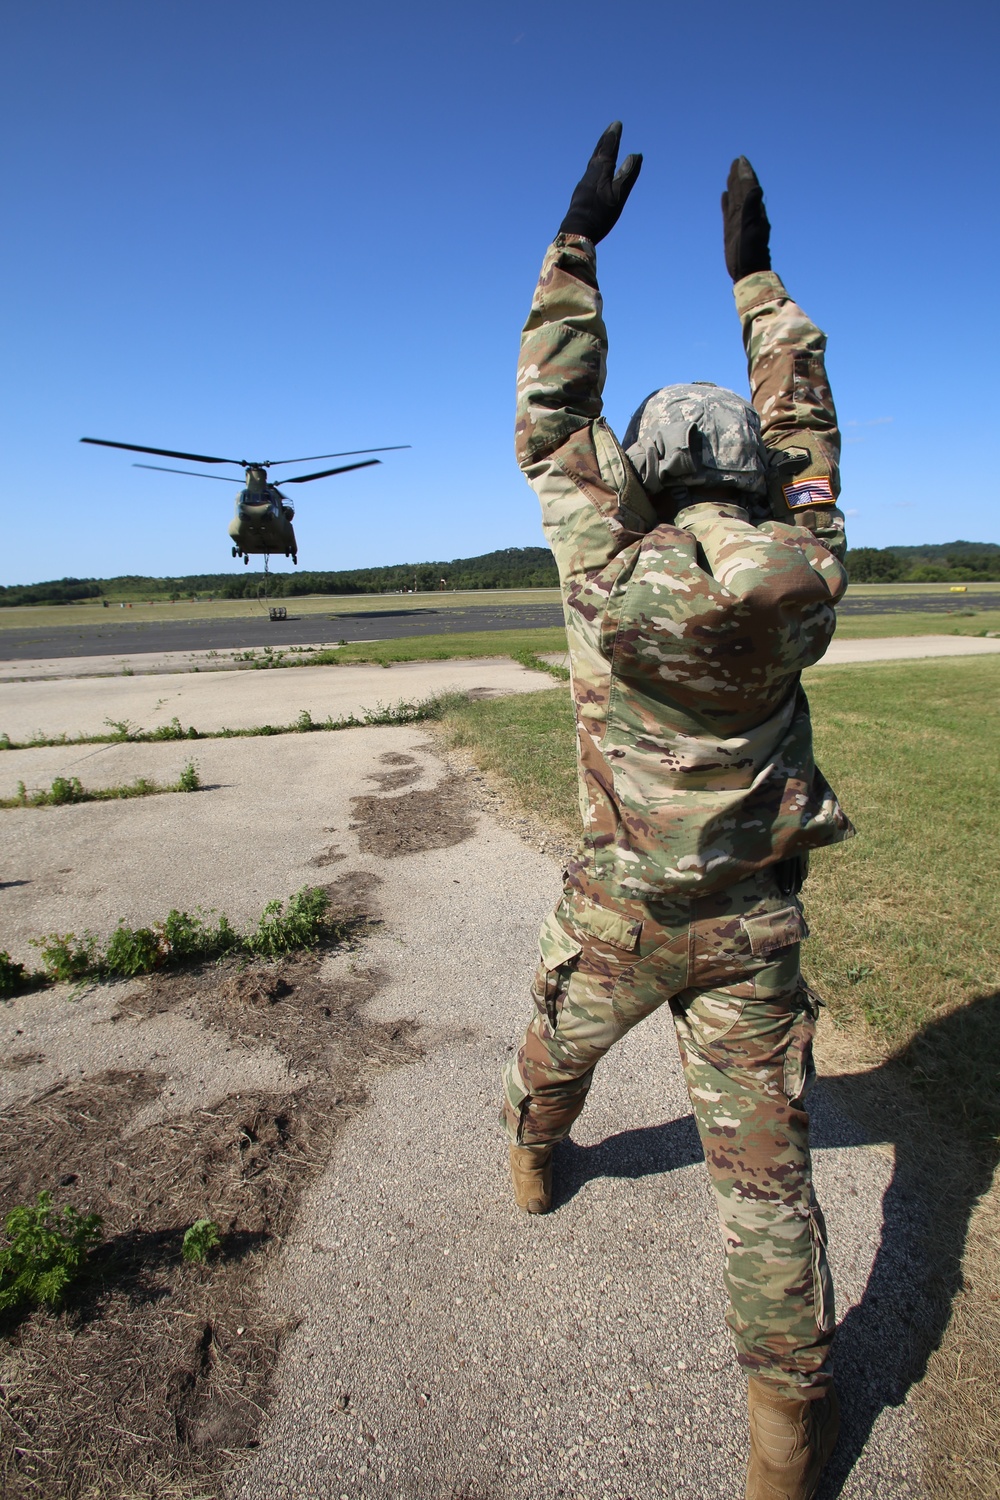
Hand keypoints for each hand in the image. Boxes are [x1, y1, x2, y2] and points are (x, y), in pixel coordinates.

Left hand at [559, 122, 642, 243]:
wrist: (577, 230)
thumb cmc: (600, 216)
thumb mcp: (618, 196)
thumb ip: (627, 175)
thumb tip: (635, 155)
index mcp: (601, 172)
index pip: (609, 149)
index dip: (614, 137)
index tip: (617, 124)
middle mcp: (590, 174)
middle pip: (599, 152)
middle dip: (606, 139)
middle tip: (611, 127)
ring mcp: (584, 182)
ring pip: (593, 161)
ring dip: (600, 150)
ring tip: (604, 143)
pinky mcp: (581, 191)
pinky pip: (590, 170)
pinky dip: (596, 162)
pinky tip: (595, 168)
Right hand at [721, 157, 770, 281]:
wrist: (748, 270)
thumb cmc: (752, 252)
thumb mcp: (753, 228)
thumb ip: (753, 208)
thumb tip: (756, 187)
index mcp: (753, 210)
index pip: (749, 186)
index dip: (745, 173)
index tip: (741, 160)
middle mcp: (746, 213)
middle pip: (742, 189)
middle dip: (739, 175)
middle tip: (737, 161)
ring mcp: (738, 221)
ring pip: (735, 198)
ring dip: (733, 185)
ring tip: (730, 173)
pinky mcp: (731, 230)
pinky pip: (727, 211)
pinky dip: (726, 202)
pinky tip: (724, 195)